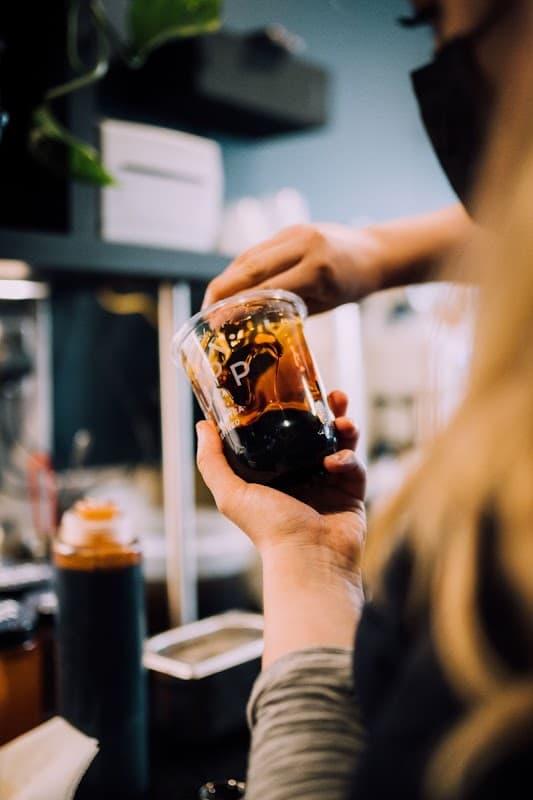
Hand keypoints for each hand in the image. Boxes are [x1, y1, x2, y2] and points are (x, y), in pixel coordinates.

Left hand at [196, 390, 365, 568]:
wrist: (309, 558)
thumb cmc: (268, 529)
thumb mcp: (231, 493)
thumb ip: (212, 461)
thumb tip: (202, 425)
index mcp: (273, 472)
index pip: (281, 432)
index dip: (288, 409)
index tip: (291, 387)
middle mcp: (301, 474)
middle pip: (315, 431)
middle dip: (325, 410)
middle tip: (331, 394)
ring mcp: (328, 482)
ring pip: (340, 441)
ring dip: (344, 425)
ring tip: (344, 418)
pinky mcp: (351, 491)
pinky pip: (354, 463)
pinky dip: (348, 457)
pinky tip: (336, 462)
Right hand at [202, 223, 382, 313]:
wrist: (374, 250)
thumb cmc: (354, 284)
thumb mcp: (327, 304)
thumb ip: (293, 310)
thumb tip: (255, 324)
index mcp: (317, 269)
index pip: (267, 288)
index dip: (238, 305)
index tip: (218, 323)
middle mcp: (302, 244)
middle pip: (250, 267)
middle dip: (221, 290)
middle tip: (205, 313)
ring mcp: (294, 233)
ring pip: (249, 256)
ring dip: (227, 278)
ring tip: (212, 303)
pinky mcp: (289, 229)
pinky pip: (257, 250)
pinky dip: (240, 269)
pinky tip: (230, 285)